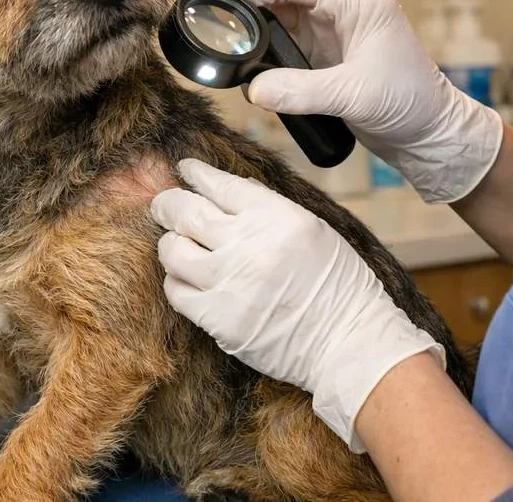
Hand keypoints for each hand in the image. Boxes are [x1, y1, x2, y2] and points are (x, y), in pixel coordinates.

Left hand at [151, 159, 443, 450]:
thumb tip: (225, 189)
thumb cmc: (337, 285)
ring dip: (171, 244)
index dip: (196, 174)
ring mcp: (229, 282)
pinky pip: (176, 290)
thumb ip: (266, 208)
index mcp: (275, 216)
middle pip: (184, 211)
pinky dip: (177, 281)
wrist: (348, 342)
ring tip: (177, 245)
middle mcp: (247, 244)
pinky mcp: (217, 318)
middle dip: (168, 204)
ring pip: (172, 250)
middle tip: (164, 205)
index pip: (219, 184)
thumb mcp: (311, 229)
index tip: (186, 169)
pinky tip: (188, 279)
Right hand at [219, 0, 501, 202]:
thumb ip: (301, 91)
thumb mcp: (355, 97)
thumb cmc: (411, 106)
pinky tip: (243, 62)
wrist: (431, 132)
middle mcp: (340, 3)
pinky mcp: (321, 46)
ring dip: (246, 23)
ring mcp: (329, 23)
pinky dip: (257, 45)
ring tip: (220, 44)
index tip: (216, 3)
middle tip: (207, 24)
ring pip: (273, 8)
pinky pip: (278, 35)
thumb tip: (251, 89)